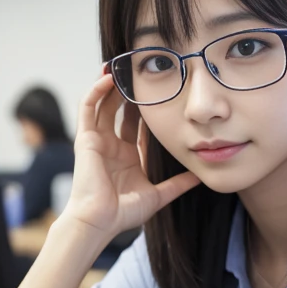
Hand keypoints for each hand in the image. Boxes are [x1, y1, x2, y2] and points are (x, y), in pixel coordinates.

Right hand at [61, 71, 199, 238]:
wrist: (100, 221)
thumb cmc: (124, 213)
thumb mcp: (159, 194)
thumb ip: (179, 184)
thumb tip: (201, 176)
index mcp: (129, 157)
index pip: (139, 126)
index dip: (148, 109)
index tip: (162, 93)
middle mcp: (113, 146)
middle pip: (121, 111)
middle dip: (130, 92)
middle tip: (142, 72)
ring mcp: (98, 141)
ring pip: (104, 104)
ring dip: (113, 86)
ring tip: (124, 66)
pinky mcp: (85, 138)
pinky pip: (88, 108)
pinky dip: (96, 91)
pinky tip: (108, 78)